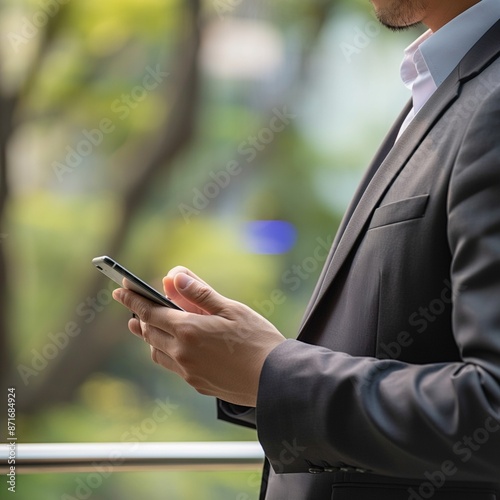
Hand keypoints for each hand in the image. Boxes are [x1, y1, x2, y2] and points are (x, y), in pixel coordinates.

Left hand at [112, 266, 285, 406]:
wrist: (275, 380)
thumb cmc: (257, 340)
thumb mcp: (231, 309)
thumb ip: (199, 293)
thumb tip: (174, 276)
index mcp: (188, 330)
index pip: (150, 311)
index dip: (133, 299)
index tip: (120, 289)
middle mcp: (182, 352)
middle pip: (149, 332)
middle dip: (139, 316)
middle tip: (134, 305)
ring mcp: (188, 371)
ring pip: (156, 351)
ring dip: (149, 336)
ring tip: (147, 326)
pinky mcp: (197, 384)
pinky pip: (171, 365)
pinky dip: (164, 351)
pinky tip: (173, 346)